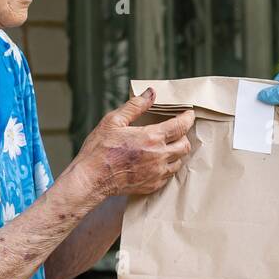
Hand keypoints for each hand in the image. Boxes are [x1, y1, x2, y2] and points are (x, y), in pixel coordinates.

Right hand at [71, 88, 194, 199]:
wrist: (91, 180)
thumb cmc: (99, 150)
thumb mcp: (113, 121)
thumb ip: (135, 106)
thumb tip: (151, 93)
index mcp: (152, 138)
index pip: (181, 126)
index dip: (188, 118)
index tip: (188, 114)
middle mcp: (159, 156)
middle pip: (185, 145)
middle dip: (183, 135)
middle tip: (176, 130)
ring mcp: (157, 173)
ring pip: (179, 161)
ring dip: (176, 152)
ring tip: (166, 146)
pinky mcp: (153, 185)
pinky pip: (169, 175)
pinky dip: (167, 166)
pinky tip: (157, 161)